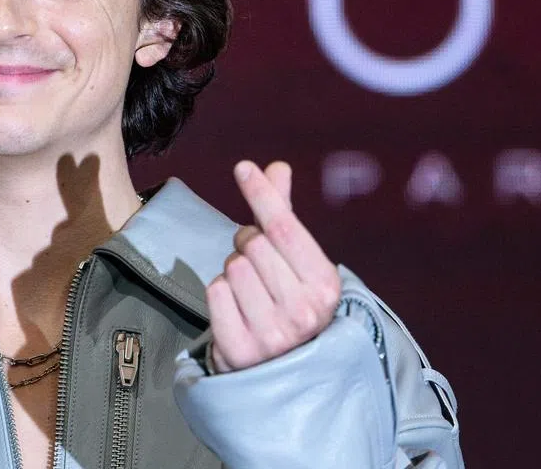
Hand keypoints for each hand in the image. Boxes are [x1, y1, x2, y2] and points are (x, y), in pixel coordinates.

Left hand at [206, 161, 340, 372]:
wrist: (279, 372)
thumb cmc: (286, 304)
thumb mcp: (296, 263)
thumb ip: (283, 214)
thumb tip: (277, 167)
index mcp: (325, 285)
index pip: (284, 227)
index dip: (261, 193)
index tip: (243, 167)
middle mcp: (304, 311)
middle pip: (252, 244)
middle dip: (246, 245)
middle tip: (257, 266)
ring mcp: (272, 334)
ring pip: (232, 267)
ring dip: (232, 272)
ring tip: (249, 293)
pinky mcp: (240, 349)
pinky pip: (216, 291)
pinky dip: (219, 293)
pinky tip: (236, 310)